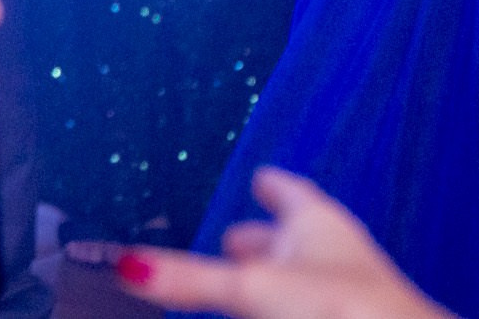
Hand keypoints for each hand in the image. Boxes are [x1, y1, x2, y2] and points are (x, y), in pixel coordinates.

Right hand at [116, 168, 452, 318]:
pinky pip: (310, 308)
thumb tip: (128, 264)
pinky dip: (288, 307)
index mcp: (317, 224)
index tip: (261, 174)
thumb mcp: (250, 289)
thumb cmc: (349, 311)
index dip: (270, 184)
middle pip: (294, 238)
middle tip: (236, 235)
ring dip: (277, 278)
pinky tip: (274, 312)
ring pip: (305, 279)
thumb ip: (188, 279)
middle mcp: (337, 255)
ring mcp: (349, 296)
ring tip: (251, 279)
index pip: (288, 191)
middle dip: (262, 238)